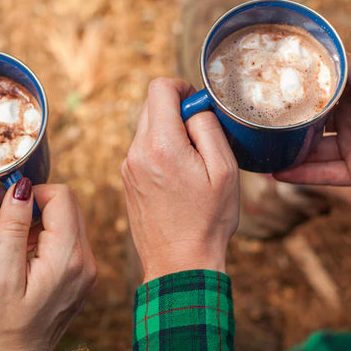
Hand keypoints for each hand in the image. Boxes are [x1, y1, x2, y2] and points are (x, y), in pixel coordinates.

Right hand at [0, 180, 96, 350]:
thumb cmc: (1, 324)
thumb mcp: (0, 273)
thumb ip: (14, 226)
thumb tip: (22, 186)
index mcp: (69, 258)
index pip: (62, 197)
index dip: (31, 194)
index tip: (5, 210)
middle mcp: (87, 262)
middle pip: (66, 207)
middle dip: (30, 211)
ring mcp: (88, 271)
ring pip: (65, 223)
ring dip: (32, 227)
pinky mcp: (82, 277)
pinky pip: (66, 243)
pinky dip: (41, 242)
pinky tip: (16, 259)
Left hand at [121, 78, 238, 282]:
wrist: (179, 262)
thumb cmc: (207, 220)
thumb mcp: (223, 170)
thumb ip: (207, 127)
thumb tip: (194, 107)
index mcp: (161, 145)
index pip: (159, 88)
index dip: (182, 87)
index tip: (197, 104)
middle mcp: (137, 152)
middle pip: (151, 106)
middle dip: (177, 110)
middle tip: (200, 135)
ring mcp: (128, 167)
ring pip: (147, 129)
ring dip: (169, 133)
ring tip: (191, 162)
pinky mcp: (127, 180)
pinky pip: (143, 151)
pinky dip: (160, 151)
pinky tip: (178, 177)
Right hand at [275, 54, 350, 200]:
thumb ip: (350, 69)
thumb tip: (324, 46)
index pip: (324, 92)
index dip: (300, 91)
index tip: (272, 88)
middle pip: (314, 123)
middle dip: (289, 125)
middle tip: (260, 123)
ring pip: (315, 151)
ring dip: (290, 153)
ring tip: (262, 151)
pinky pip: (324, 174)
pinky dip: (302, 175)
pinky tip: (278, 172)